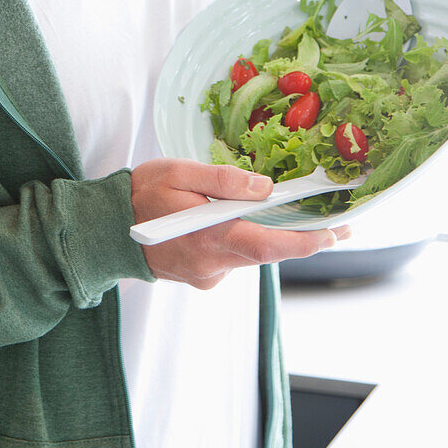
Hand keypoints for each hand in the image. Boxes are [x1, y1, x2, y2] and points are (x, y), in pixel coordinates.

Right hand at [131, 159, 350, 288]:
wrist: (105, 229)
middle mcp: (212, 264)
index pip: (267, 246)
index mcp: (208, 237)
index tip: (334, 235)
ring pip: (253, 254)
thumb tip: (266, 188)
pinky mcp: (204, 277)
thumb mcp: (179, 171)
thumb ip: (223, 180)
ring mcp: (208, 275)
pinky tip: (247, 222)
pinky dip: (248, 240)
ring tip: (304, 217)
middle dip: (305, 239)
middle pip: (268, 253)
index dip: (305, 243)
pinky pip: (235, 257)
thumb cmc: (141, 193)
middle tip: (341, 226)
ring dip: (275, 236)